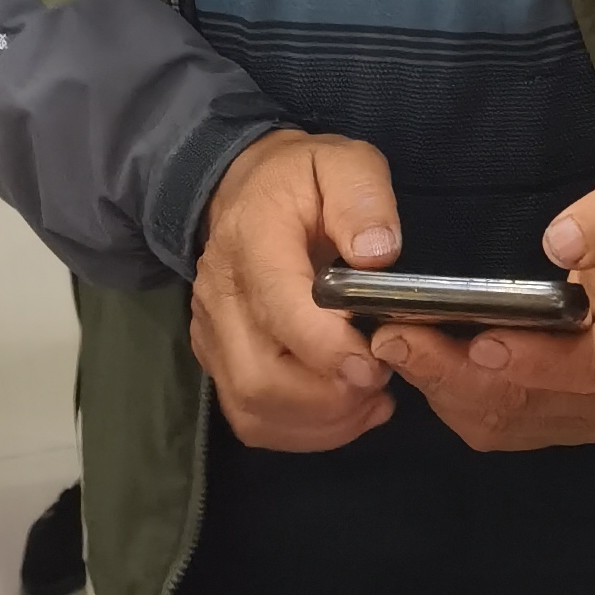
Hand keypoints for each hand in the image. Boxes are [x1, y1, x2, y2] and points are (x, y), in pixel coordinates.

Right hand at [191, 130, 404, 451]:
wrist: (243, 189)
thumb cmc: (302, 180)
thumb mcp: (342, 163)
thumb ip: (362, 200)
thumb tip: (378, 255)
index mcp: (252, 240)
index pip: (279, 308)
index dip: (327, 349)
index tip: (376, 366)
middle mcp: (220, 294)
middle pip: (260, 377)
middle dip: (329, 398)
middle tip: (382, 382)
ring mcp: (212, 333)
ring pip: (253, 407)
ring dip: (319, 421)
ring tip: (371, 401)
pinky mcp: (216, 359)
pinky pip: (250, 417)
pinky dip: (301, 431)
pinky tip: (347, 412)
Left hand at [364, 164, 594, 455]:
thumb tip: (561, 242)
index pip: (590, 369)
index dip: (533, 361)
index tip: (479, 339)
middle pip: (532, 404)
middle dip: (459, 375)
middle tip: (396, 338)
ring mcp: (588, 418)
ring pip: (505, 422)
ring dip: (445, 389)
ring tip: (393, 347)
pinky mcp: (558, 424)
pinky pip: (497, 427)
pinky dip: (452, 398)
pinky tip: (417, 363)